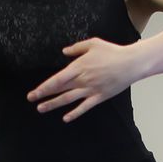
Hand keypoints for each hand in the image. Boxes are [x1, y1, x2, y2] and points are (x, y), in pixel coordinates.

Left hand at [28, 38, 143, 121]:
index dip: (44, 87)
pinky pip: (85, 107)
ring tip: (41, 109)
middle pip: (60, 90)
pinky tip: (66, 118)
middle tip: (32, 100)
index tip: (33, 93)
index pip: (57, 80)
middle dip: (44, 96)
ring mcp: (91, 89)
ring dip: (54, 104)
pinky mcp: (99, 96)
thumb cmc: (112, 52)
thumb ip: (77, 48)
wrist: (131, 63)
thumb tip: (64, 52)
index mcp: (79, 67)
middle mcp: (82, 80)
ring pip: (68, 99)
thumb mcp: (93, 44)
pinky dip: (75, 113)